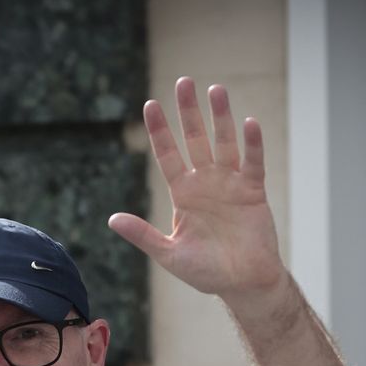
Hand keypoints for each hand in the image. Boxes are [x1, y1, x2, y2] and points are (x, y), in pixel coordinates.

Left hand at [109, 77, 287, 305]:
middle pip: (195, 139)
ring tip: (217, 90)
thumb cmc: (207, 272)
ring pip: (224, 143)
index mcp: (183, 194)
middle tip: (185, 82)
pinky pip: (252, 162)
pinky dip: (252, 144)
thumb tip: (112, 220)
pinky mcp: (253, 191)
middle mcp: (205, 182)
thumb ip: (144, 235)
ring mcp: (230, 184)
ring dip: (220, 117)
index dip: (159, 131)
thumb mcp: (170, 254)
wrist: (244, 284)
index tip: (150, 104)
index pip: (168, 155)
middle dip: (189, 111)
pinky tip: (249, 123)